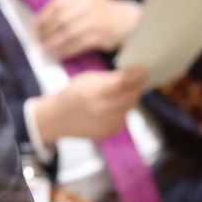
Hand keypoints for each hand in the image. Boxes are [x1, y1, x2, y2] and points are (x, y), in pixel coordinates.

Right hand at [30, 66, 147, 144]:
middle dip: (137, 86)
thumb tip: (133, 73)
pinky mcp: (108, 132)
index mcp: (95, 92)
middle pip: (131, 95)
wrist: (57, 119)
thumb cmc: (72, 95)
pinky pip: (124, 118)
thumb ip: (110, 77)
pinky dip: (123, 110)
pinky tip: (113, 106)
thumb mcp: (88, 79)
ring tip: (121, 93)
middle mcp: (102, 109)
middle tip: (139, 78)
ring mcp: (106, 123)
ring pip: (130, 107)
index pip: (122, 82)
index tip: (144, 69)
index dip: (136, 75)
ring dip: (130, 98)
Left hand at [35, 0, 140, 58]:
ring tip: (45, 49)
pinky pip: (78, 45)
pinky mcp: (100, 36)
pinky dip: (65, 50)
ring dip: (54, 43)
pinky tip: (58, 54)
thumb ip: (65, 7)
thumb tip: (41, 23)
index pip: (57, 4)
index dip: (44, 17)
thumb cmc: (99, 11)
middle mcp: (89, 4)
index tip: (36, 27)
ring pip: (68, 33)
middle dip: (47, 32)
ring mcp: (96, 20)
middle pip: (61, 19)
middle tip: (39, 40)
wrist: (126, 20)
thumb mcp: (84, 0)